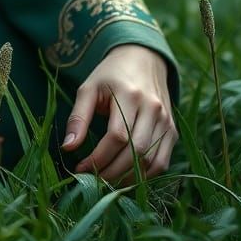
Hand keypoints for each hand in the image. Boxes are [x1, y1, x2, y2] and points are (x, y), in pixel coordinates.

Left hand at [61, 44, 176, 182]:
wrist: (143, 59)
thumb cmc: (111, 75)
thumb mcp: (89, 88)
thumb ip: (78, 116)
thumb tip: (68, 147)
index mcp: (130, 95)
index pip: (116, 136)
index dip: (98, 157)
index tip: (80, 167)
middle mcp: (152, 109)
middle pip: (135, 152)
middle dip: (112, 172)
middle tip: (92, 179)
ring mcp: (166, 121)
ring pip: (151, 162)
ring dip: (129, 178)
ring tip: (107, 181)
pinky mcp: (172, 131)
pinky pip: (162, 162)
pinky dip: (146, 175)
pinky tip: (126, 176)